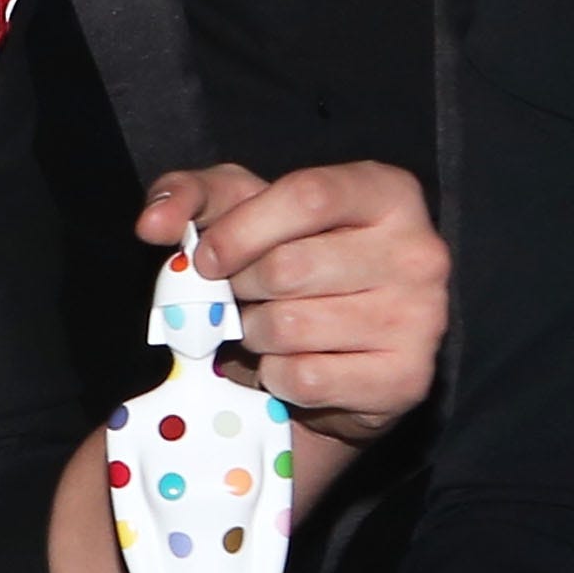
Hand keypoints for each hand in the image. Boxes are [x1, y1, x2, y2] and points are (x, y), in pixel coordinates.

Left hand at [140, 160, 448, 453]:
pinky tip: (289, 365)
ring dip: (255, 334)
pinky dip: (277, 376)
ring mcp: (421, 319)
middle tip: (242, 298)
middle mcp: (420, 252)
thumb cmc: (290, 263)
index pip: (307, 196)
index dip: (241, 229)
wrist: (338, 354)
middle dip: (242, 289)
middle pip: (289, 267)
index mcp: (388, 193)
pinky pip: (305, 377)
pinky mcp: (406, 379)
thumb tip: (152, 224)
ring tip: (267, 330)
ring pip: (290, 327)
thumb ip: (190, 197)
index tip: (206, 257)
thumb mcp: (241, 212)